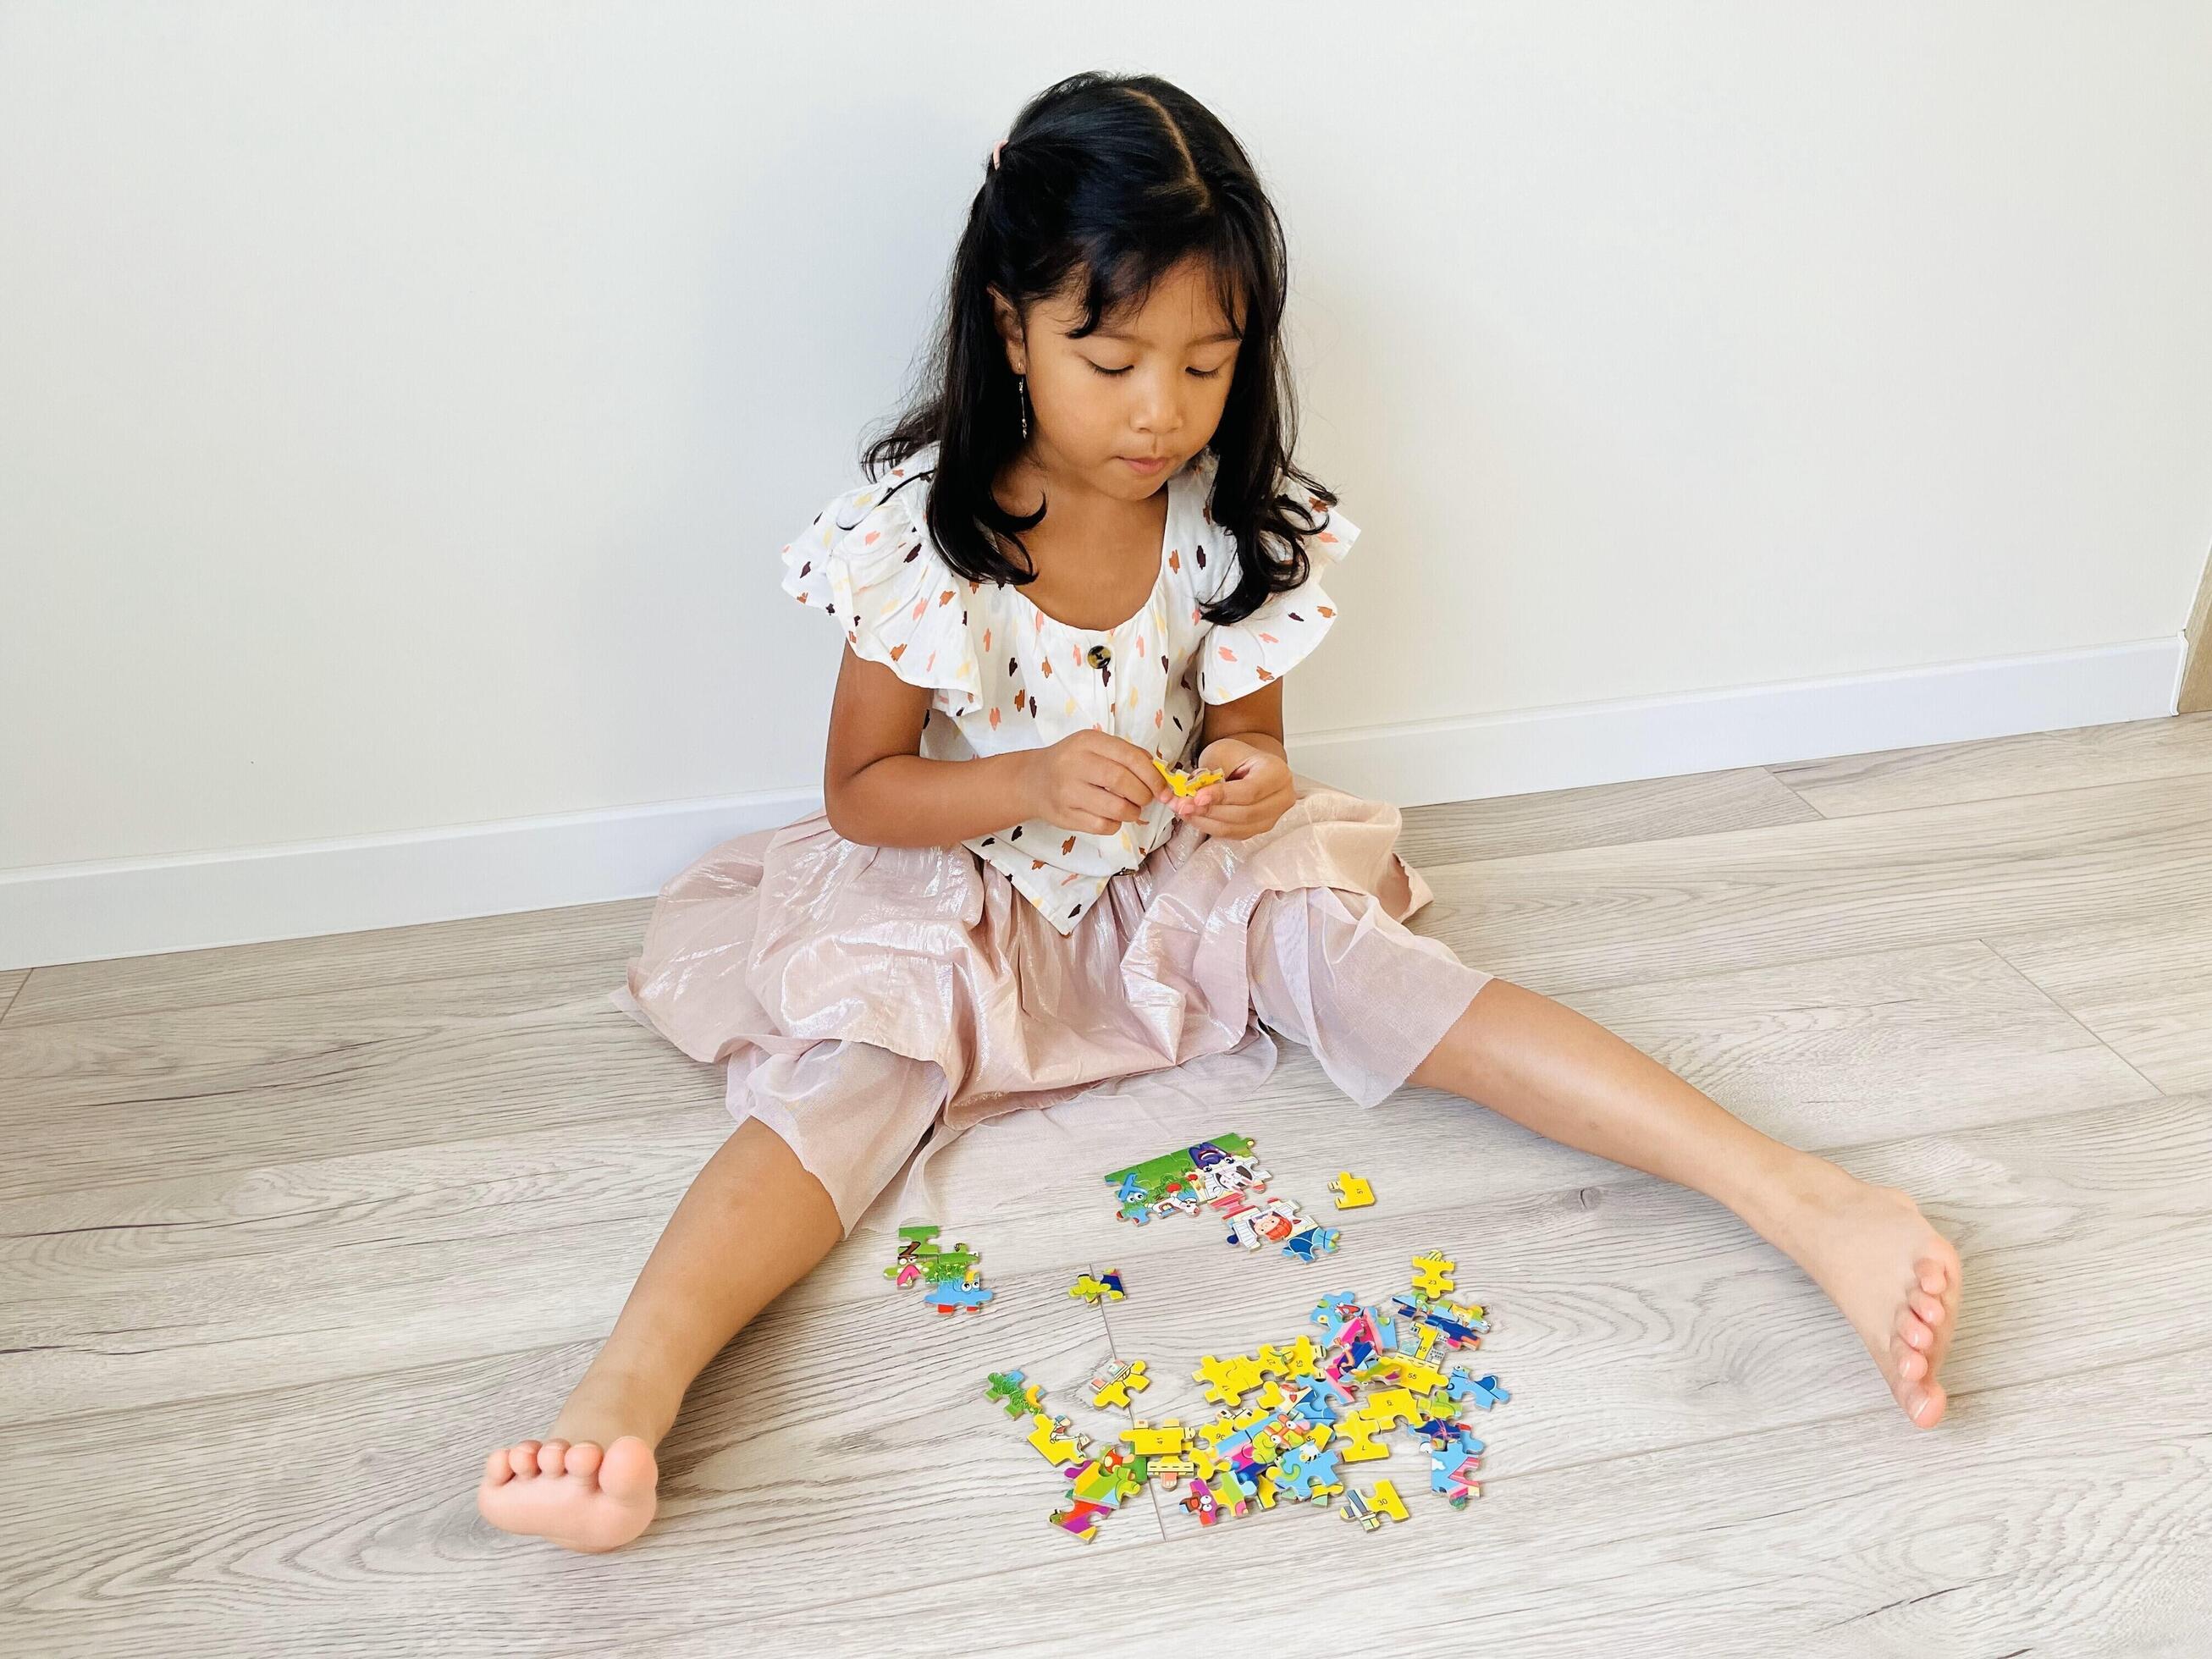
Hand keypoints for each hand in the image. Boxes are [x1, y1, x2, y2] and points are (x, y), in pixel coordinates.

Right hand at [1018, 729, 1170, 835]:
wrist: (1032, 781)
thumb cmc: (1071, 762)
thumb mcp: (1094, 747)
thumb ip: (1125, 754)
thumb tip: (1159, 773)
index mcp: (1087, 742)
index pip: (1129, 757)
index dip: (1152, 775)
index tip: (1162, 788)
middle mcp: (1074, 764)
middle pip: (1122, 782)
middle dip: (1143, 795)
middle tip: (1146, 799)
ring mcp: (1067, 791)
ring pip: (1115, 808)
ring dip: (1132, 813)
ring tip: (1131, 809)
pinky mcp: (1064, 816)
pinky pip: (1102, 826)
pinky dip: (1115, 825)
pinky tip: (1112, 817)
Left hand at [1173, 738, 1293, 839]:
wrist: (1248, 765)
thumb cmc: (1238, 756)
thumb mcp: (1223, 752)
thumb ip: (1210, 772)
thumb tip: (1191, 793)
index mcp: (1277, 774)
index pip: (1251, 791)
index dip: (1223, 796)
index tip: (1198, 796)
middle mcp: (1281, 798)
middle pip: (1245, 814)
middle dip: (1210, 811)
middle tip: (1183, 805)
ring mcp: (1272, 817)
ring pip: (1237, 828)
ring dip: (1206, 821)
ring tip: (1184, 810)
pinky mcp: (1257, 829)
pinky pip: (1232, 834)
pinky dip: (1210, 827)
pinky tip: (1194, 817)